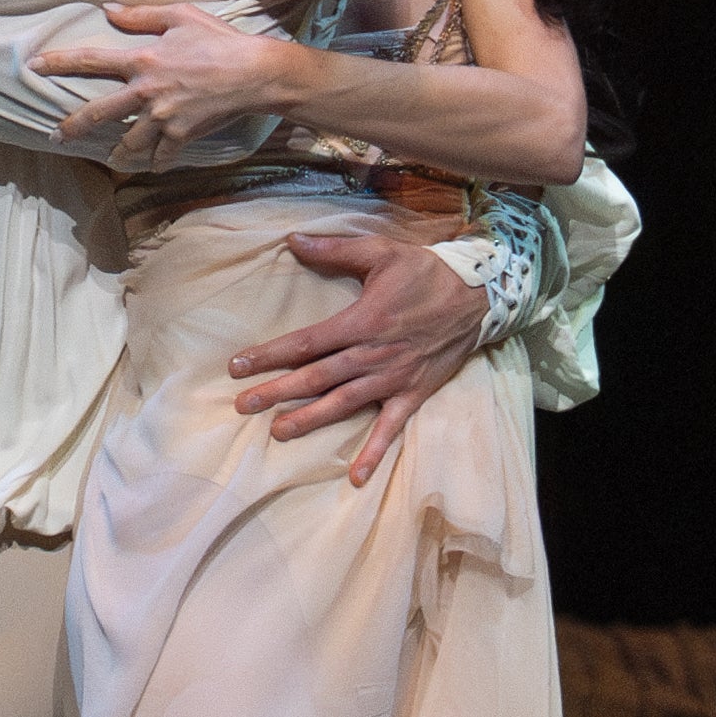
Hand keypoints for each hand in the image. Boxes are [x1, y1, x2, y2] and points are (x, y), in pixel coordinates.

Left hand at [39, 2, 292, 167]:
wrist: (254, 74)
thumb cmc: (219, 41)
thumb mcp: (180, 16)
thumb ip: (141, 15)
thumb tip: (108, 11)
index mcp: (141, 60)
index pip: (90, 60)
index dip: (59, 62)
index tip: (35, 66)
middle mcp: (145, 92)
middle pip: (99, 113)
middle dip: (73, 127)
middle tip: (56, 136)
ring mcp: (163, 117)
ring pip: (129, 142)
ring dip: (119, 153)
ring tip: (111, 158)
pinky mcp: (182, 135)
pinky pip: (162, 155)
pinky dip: (157, 161)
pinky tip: (153, 165)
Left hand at [230, 228, 481, 481]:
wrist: (478, 296)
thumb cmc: (425, 272)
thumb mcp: (381, 251)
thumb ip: (334, 249)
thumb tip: (291, 239)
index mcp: (361, 321)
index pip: (305, 342)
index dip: (269, 355)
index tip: (237, 366)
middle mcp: (372, 354)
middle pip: (316, 377)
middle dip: (277, 391)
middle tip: (243, 405)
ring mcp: (392, 378)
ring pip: (344, 404)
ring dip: (310, 420)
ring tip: (279, 433)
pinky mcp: (413, 393)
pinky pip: (391, 428)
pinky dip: (374, 452)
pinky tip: (356, 477)